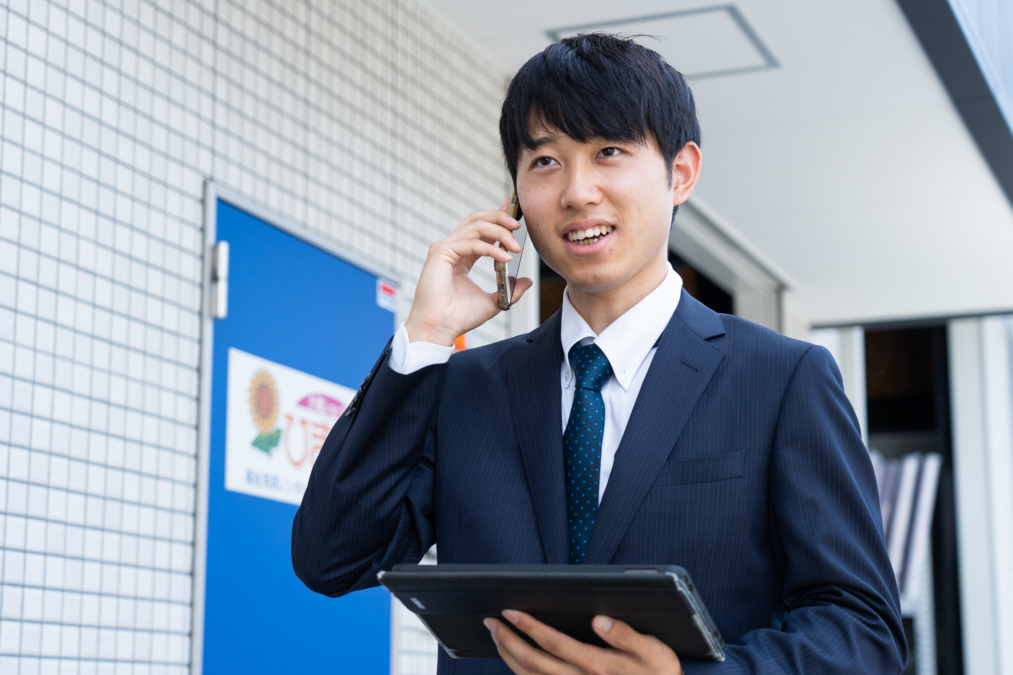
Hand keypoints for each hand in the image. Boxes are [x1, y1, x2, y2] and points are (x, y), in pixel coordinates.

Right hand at [404, 203, 532, 345]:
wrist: (440, 328)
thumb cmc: (459, 317)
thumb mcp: (493, 301)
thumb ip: (509, 289)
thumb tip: (527, 281)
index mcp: (461, 255)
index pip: (480, 228)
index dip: (497, 217)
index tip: (514, 212)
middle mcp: (451, 248)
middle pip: (477, 220)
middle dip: (499, 217)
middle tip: (518, 224)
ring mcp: (444, 249)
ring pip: (476, 227)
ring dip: (500, 233)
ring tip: (516, 246)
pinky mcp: (441, 253)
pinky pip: (471, 243)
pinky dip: (490, 248)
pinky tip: (505, 258)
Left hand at [484, 610, 683, 674]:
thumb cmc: (660, 674)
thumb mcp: (654, 651)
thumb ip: (625, 635)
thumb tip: (598, 618)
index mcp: (598, 666)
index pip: (554, 644)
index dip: (529, 627)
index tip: (510, 612)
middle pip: (533, 663)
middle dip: (508, 640)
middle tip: (490, 621)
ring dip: (509, 657)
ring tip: (496, 637)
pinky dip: (521, 674)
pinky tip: (514, 661)